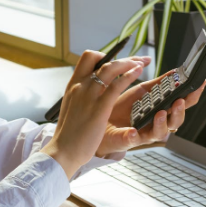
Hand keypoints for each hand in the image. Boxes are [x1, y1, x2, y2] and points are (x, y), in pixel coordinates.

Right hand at [40, 50, 144, 179]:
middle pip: (100, 59)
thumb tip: (91, 89)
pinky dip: (129, 76)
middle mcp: (79, 86)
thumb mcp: (72, 107)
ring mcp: (88, 95)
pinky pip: (117, 85)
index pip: (87, 58)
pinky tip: (139, 73)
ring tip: (142, 63)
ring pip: (110, 68)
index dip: (105, 56)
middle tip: (137, 59)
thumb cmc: (69, 133)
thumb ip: (81, 95)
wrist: (63, 150)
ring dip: (129, 62)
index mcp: (73, 85)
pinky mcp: (99, 107)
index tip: (117, 61)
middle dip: (122, 57)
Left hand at [95, 68, 205, 156]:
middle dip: (179, 111)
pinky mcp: (129, 140)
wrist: (103, 120)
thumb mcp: (143, 91)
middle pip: (176, 121)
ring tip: (160, 113)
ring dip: (162, 123)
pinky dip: (134, 136)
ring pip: (160, 133)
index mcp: (164, 109)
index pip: (184, 103)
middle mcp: (158, 123)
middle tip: (179, 101)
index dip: (193, 94)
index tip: (200, 83)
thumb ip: (160, 83)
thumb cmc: (126, 107)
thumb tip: (176, 72)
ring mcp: (145, 133)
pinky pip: (133, 140)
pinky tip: (133, 131)